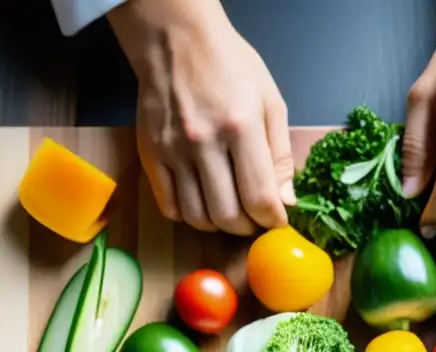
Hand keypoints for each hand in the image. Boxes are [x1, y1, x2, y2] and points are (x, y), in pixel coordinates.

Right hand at [109, 0, 293, 234]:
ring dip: (218, 225)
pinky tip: (201, 202)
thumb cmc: (230, 66)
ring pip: (197, 217)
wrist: (176, 40)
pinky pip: (169, 206)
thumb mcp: (270, 101)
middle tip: (253, 218)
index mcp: (241, 127)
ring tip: (229, 211)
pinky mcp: (150, 154)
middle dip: (247, 227)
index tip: (277, 219)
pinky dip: (188, 216)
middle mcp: (204, 142)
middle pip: (227, 215)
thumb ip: (279, 155)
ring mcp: (173, 150)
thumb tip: (285, 201)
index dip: (273, 219)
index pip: (259, 197)